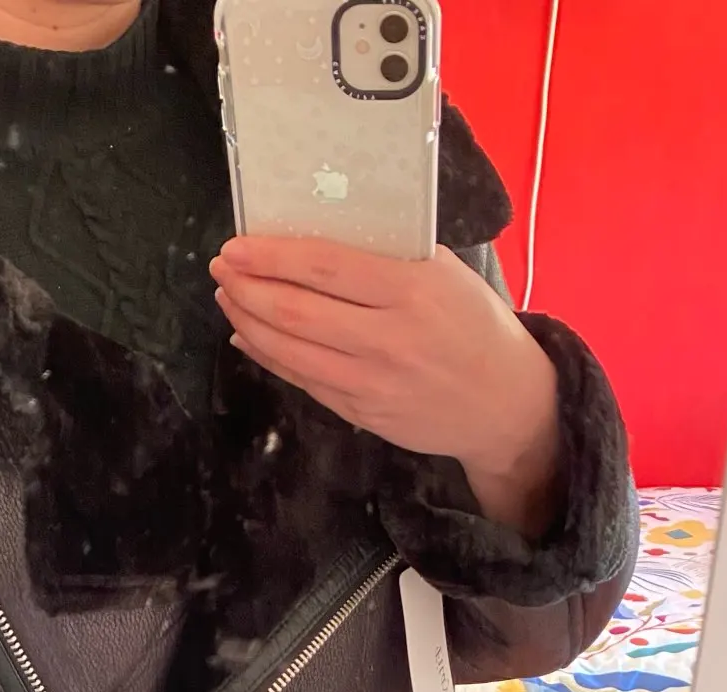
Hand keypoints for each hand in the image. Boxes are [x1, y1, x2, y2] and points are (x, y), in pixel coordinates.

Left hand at [210, 237, 562, 539]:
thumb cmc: (474, 326)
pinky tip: (250, 337)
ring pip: (292, 351)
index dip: (271, 256)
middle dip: (247, 288)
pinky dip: (270, 357)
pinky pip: (304, 381)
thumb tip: (314, 242)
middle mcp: (389, 337)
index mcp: (412, 289)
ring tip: (229, 298)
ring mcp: (373, 382)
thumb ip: (386, 259)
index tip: (237, 245)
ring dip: (250, 322)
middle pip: (297, 311)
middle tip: (222, 269)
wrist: (504, 403)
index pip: (324, 267)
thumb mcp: (444, 274)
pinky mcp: (363, 413)